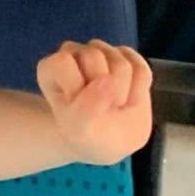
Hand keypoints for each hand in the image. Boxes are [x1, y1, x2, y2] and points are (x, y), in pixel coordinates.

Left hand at [36, 40, 152, 164]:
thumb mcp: (78, 128)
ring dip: (124, 93)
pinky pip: (141, 67)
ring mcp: (102, 52)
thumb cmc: (85, 134)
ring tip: (115, 105)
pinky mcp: (127, 57)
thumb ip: (87, 105)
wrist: (108, 142)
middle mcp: (75, 53)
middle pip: (94, 56)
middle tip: (100, 108)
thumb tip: (109, 80)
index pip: (63, 61)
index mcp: (52, 66)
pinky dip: (140, 90)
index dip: (76, 88)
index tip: (76, 106)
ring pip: (121, 62)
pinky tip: (130, 100)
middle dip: (103, 91)